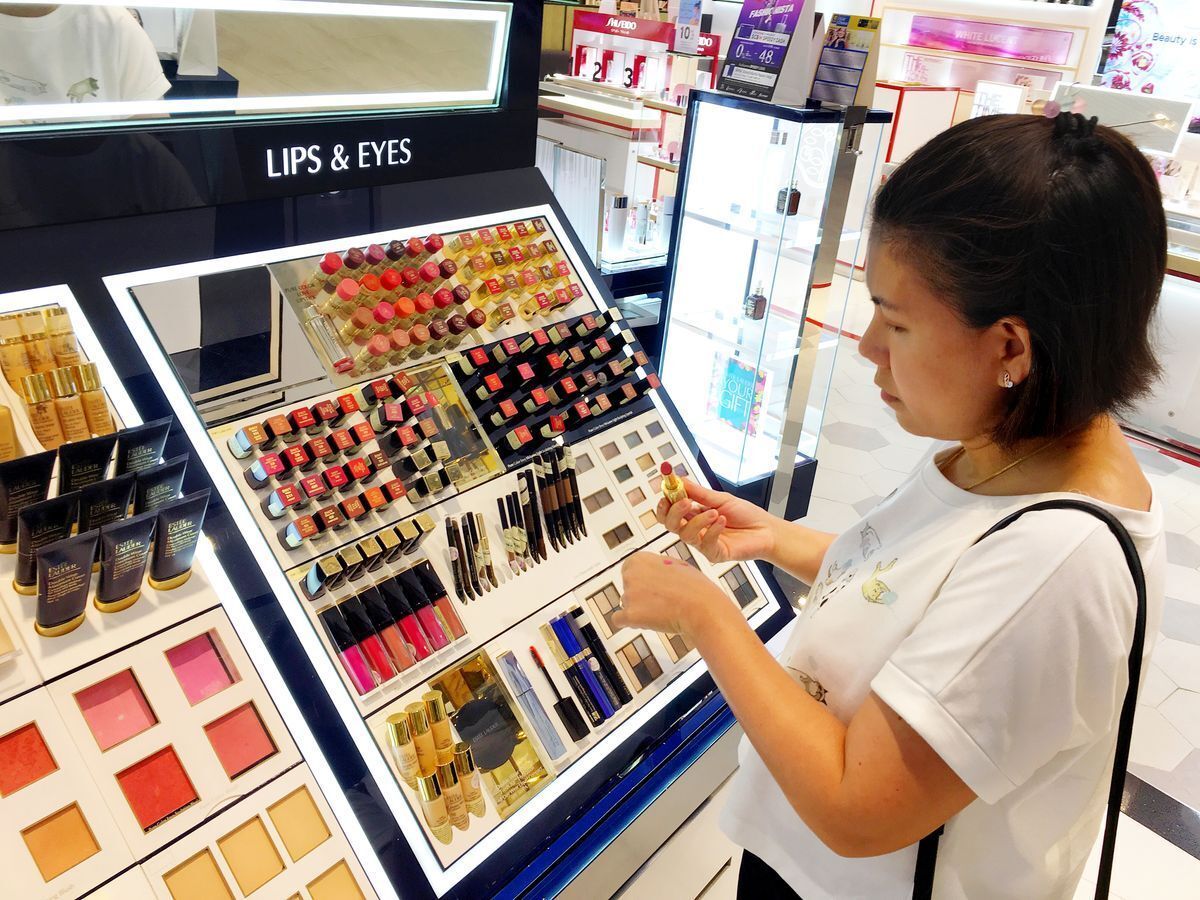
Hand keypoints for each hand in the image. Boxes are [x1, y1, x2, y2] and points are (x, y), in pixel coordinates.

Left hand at [612, 551, 733, 637]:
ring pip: (626, 605)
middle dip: (640, 596)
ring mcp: (629, 595)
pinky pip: (618, 620)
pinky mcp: (630, 615)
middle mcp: (630, 575)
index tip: (653, 586)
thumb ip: (657, 566)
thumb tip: (651, 571)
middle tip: (659, 600)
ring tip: (661, 611)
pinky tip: (644, 622)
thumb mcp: (676, 565)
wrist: (702, 608)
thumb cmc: (695, 588)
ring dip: (639, 609)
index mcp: (639, 559)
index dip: (642, 581)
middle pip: (627, 588)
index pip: (629, 571)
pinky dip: (629, 623)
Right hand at [657, 479, 777, 564]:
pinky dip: (713, 530)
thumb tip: (678, 479)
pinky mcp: (714, 554)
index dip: (665, 502)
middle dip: (674, 512)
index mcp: (694, 515)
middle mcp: (695, 529)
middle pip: (670, 524)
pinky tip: (723, 522)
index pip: (670, 511)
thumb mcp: (720, 498)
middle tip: (686, 501)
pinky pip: (705, 544)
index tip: (668, 490)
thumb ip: (698, 492)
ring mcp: (703, 543)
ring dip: (698, 521)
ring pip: (685, 534)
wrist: (766, 529)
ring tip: (715, 512)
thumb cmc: (746, 515)